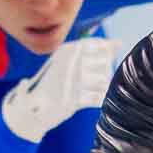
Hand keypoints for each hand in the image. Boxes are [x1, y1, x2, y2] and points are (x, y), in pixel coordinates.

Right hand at [0, 36, 117, 141]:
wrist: (33, 109)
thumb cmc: (57, 83)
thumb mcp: (71, 62)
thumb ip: (96, 50)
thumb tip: (119, 43)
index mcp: (69, 50)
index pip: (100, 46)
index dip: (105, 57)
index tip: (98, 66)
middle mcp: (70, 61)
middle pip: (105, 63)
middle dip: (105, 74)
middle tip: (95, 82)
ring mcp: (71, 79)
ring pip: (104, 80)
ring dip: (102, 88)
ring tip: (92, 91)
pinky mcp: (73, 99)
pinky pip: (98, 98)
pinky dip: (98, 100)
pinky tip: (91, 100)